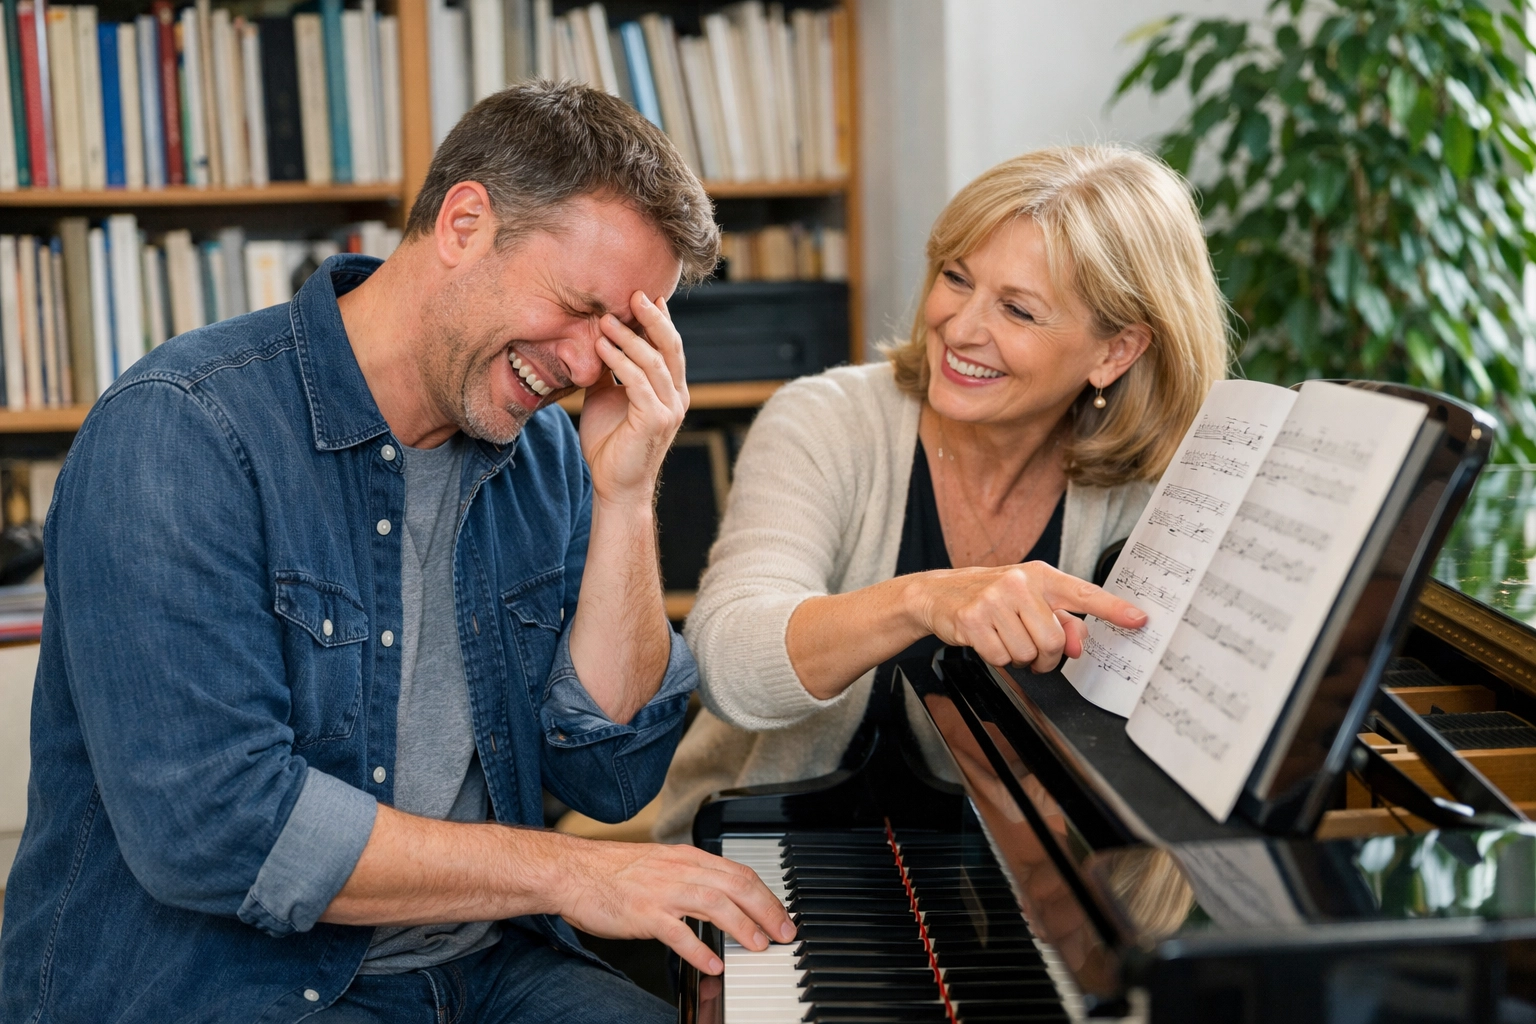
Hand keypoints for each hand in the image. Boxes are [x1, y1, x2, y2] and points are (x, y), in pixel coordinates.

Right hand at [554, 837, 795, 975]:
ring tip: (759, 946)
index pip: (739, 872)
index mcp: (687, 857)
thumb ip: (691, 876)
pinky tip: (713, 963)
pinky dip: (699, 949)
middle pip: (736, 886)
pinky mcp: (643, 913)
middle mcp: (679, 870)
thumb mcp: (660, 864)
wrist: (572, 871)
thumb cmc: (612, 871)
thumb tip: (721, 897)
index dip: (765, 895)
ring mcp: (662, 891)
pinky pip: (678, 932)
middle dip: (766, 911)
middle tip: (783, 933)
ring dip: (742, 927)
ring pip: (714, 905)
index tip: (780, 914)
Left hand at [578, 292, 688, 508]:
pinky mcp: (655, 420)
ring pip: (654, 362)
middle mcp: (677, 396)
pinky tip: (602, 347)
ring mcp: (670, 409)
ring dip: (629, 337)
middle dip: (653, 318)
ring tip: (605, 319)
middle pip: (671, 347)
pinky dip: (619, 361)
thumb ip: (610, 371)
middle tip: (634, 294)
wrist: (615, 484)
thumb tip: (597, 341)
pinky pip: (637, 383)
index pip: (670, 347)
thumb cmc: (610, 443)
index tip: (645, 294)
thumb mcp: (607, 397)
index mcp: (671, 390)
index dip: (660, 320)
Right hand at [905, 562, 1145, 672]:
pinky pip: (1001, 658)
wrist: (939, 593)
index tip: (1139, 619)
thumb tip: (1078, 645)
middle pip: (1055, 641)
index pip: (1085, 593)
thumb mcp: (1029, 601)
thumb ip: (1061, 621)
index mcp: (1041, 576)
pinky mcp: (973, 619)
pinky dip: (997, 658)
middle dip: (1046, 657)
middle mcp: (1019, 582)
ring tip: (1006, 640)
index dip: (1114, 609)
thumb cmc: (993, 598)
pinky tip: (988, 640)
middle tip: (1032, 651)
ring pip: (1028, 653)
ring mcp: (994, 599)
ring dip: (1020, 658)